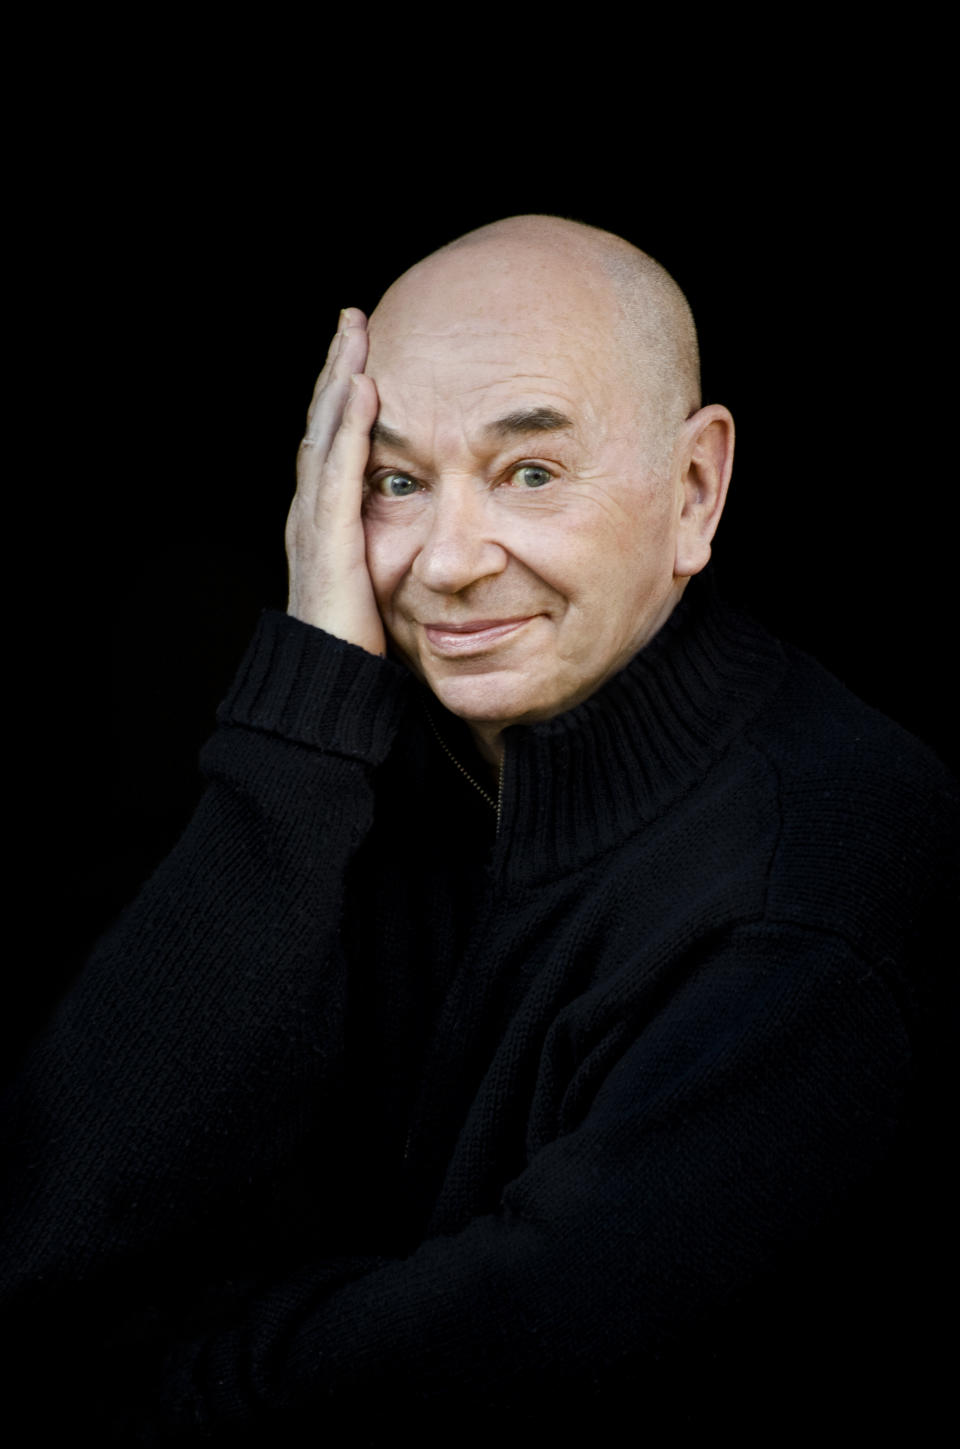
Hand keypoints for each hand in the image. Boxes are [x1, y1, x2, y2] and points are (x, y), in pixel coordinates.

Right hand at [285, 309, 384, 655]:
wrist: (331, 688)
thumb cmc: (362, 646)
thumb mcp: (383, 586)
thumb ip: (397, 552)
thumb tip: (437, 539)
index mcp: (326, 520)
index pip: (335, 443)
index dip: (346, 396)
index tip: (364, 353)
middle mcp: (312, 512)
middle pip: (322, 424)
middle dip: (337, 370)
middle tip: (353, 319)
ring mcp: (314, 522)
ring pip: (323, 434)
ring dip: (339, 380)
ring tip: (354, 333)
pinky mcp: (326, 538)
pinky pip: (338, 470)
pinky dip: (348, 426)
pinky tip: (362, 389)